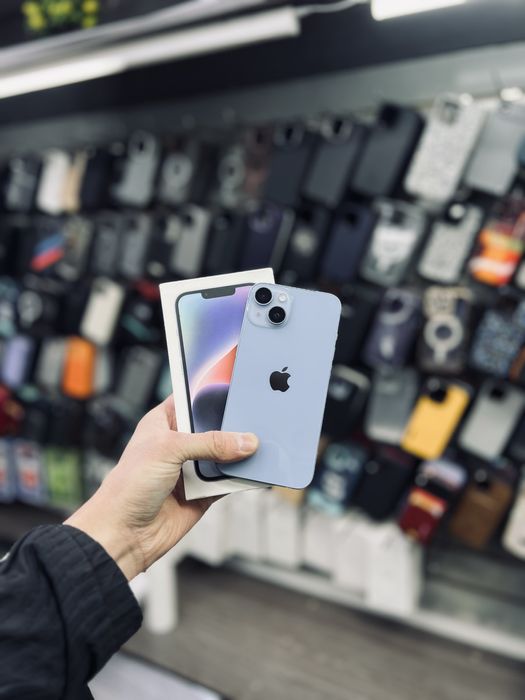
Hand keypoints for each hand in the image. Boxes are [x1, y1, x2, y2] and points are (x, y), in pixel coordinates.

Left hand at [66, 396, 257, 580]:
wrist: (124, 535)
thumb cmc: (127, 487)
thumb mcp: (167, 450)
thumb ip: (209, 443)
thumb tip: (243, 441)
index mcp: (163, 422)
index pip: (193, 398)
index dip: (212, 391)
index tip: (237, 387)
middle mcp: (179, 443)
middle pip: (215, 427)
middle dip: (234, 426)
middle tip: (256, 419)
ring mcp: (192, 468)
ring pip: (226, 454)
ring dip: (241, 453)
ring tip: (263, 444)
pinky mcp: (204, 492)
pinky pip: (229, 480)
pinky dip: (242, 477)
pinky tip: (254, 471)